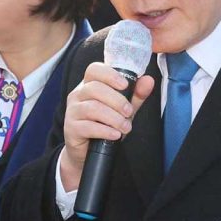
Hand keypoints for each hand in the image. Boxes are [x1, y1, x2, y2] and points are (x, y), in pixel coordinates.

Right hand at [59, 61, 154, 190]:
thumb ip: (135, 95)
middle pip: (94, 88)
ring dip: (113, 118)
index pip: (94, 70)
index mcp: (89, 85)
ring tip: (125, 127)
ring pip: (92, 108)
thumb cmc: (105, 125)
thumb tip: (149, 80)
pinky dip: (105, 130)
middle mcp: (78, 95)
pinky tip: (115, 135)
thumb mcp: (123, 109)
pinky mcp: (71, 129)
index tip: (125, 85)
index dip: (110, 75)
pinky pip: (88, 127)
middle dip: (117, 100)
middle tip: (129, 112)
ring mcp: (72, 112)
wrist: (87, 151)